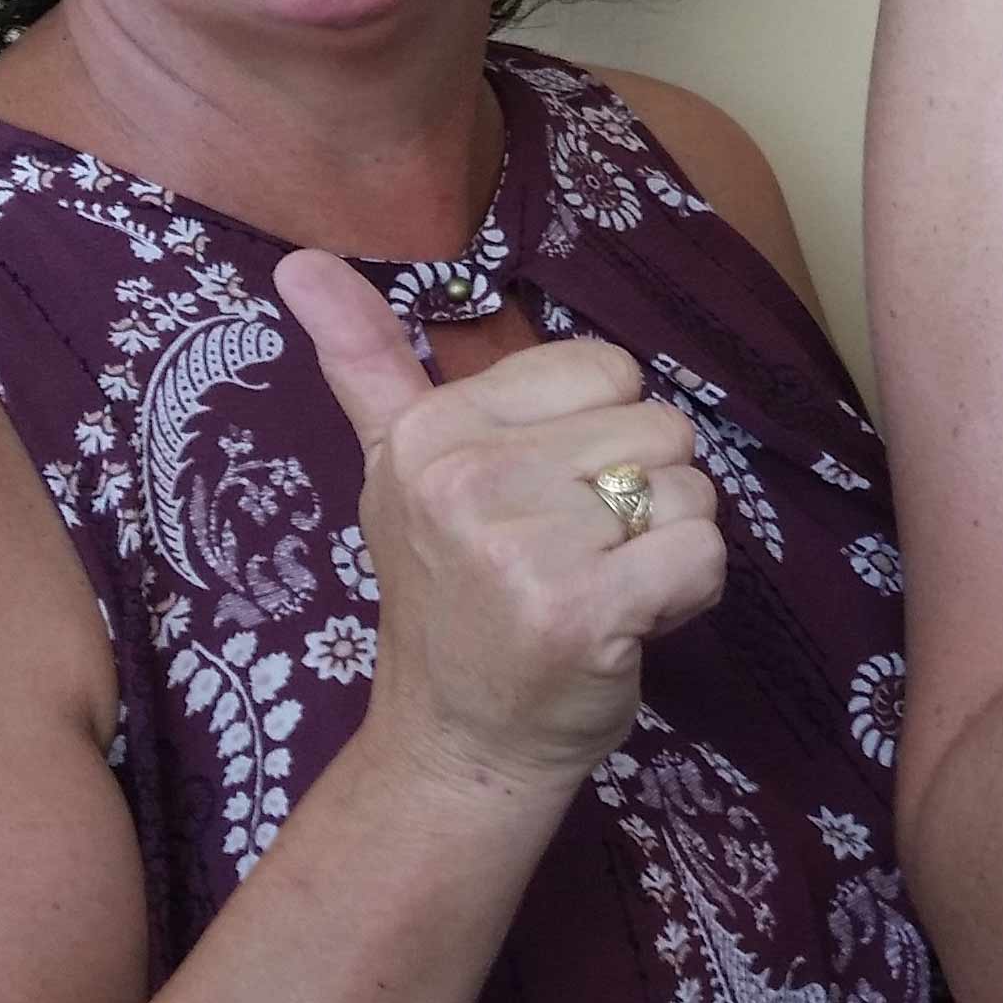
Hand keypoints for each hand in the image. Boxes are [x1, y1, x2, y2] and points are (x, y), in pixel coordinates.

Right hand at [277, 250, 728, 800]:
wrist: (458, 745)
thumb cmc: (452, 599)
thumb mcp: (397, 471)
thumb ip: (367, 362)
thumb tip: (299, 257)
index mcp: (430, 432)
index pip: (603, 369)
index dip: (600, 436)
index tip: (547, 499)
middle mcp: (466, 479)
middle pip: (658, 424)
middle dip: (640, 492)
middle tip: (576, 555)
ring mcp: (522, 547)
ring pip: (689, 488)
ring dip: (667, 545)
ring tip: (600, 588)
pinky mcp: (582, 611)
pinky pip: (702, 551)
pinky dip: (689, 592)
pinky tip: (629, 624)